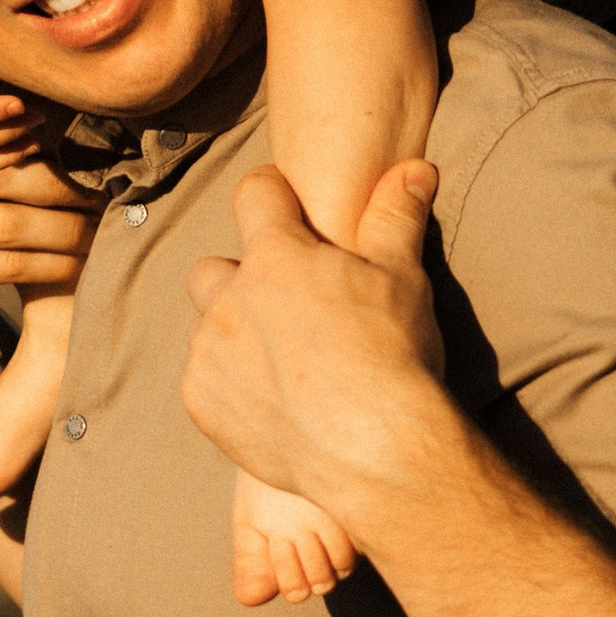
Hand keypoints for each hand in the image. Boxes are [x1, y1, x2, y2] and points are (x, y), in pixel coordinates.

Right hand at [0, 131, 102, 349]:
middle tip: (107, 189)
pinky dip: (52, 264)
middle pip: (5, 174)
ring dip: (68, 229)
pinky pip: (8, 265)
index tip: (86, 143)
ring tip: (101, 228)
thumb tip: (61, 107)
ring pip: (12, 223)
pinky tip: (78, 263)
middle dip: (65, 185)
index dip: (39, 136)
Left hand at [181, 159, 448, 537]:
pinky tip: (273, 403)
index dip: (274, 197)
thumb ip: (396, 216)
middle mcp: (229, 298)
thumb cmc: (393, 355)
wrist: (374, 449)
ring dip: (234, 335)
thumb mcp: (403, 276)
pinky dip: (229, 387)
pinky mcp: (202, 402)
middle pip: (212, 269)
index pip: (255, 194)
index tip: (292, 212)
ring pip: (206, 328)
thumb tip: (413, 167)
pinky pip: (203, 382)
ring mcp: (208, 352)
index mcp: (275, 255)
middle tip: (287, 306)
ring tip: (284, 362)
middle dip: (239, 279)